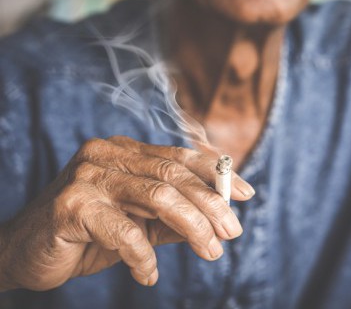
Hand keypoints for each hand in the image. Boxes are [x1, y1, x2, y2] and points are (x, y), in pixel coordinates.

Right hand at [0, 136, 253, 290]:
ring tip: (210, 252)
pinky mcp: (71, 204)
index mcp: (125, 152)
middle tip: (232, 233)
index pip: (180, 157)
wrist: (26, 252)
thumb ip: (174, 218)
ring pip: (157, 196)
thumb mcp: (140, 225)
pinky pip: (123, 230)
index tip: (247, 194)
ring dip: (191, 227)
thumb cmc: (88, 236)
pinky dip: (143, 255)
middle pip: (174, 175)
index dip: (217, 174)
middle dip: (211, 205)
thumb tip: (218, 219)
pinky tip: (148, 274)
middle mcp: (107, 154)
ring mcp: (88, 175)